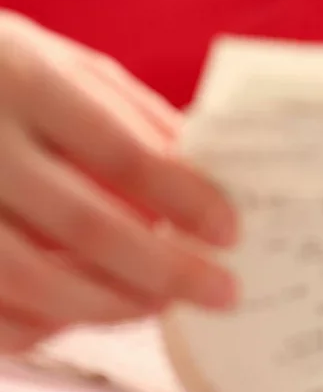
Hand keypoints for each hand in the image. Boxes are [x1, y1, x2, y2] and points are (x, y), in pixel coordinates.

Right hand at [0, 11, 236, 351]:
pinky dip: (42, 325)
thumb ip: (135, 118)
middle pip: (86, 226)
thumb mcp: (66, 66)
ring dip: (111, 304)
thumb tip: (207, 179)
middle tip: (221, 291)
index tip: (229, 232)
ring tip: (160, 303)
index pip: (124, 154)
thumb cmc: (4, 76)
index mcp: (26, 83)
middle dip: (166, 270)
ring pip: (33, 279)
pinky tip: (82, 315)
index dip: (184, 200)